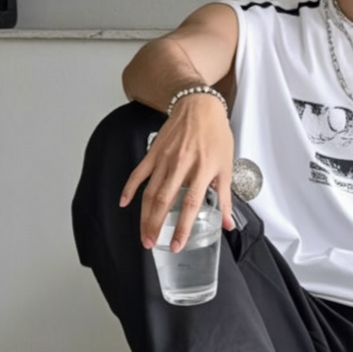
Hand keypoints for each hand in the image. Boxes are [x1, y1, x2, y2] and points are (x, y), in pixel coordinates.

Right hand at [119, 95, 234, 250]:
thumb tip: (228, 223)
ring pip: (150, 192)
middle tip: (152, 244)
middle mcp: (182, 165)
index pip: (190, 204)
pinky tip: (124, 203)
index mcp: (203, 169)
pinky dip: (130, 189)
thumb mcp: (226, 166)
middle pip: (164, 201)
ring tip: (143, 234)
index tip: (176, 244)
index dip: (182, 226)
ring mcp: (165, 159)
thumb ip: (225, 197)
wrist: (199, 106)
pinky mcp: (153, 153)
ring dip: (144, 216)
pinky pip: (139, 174)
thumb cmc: (216, 135)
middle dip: (156, 226)